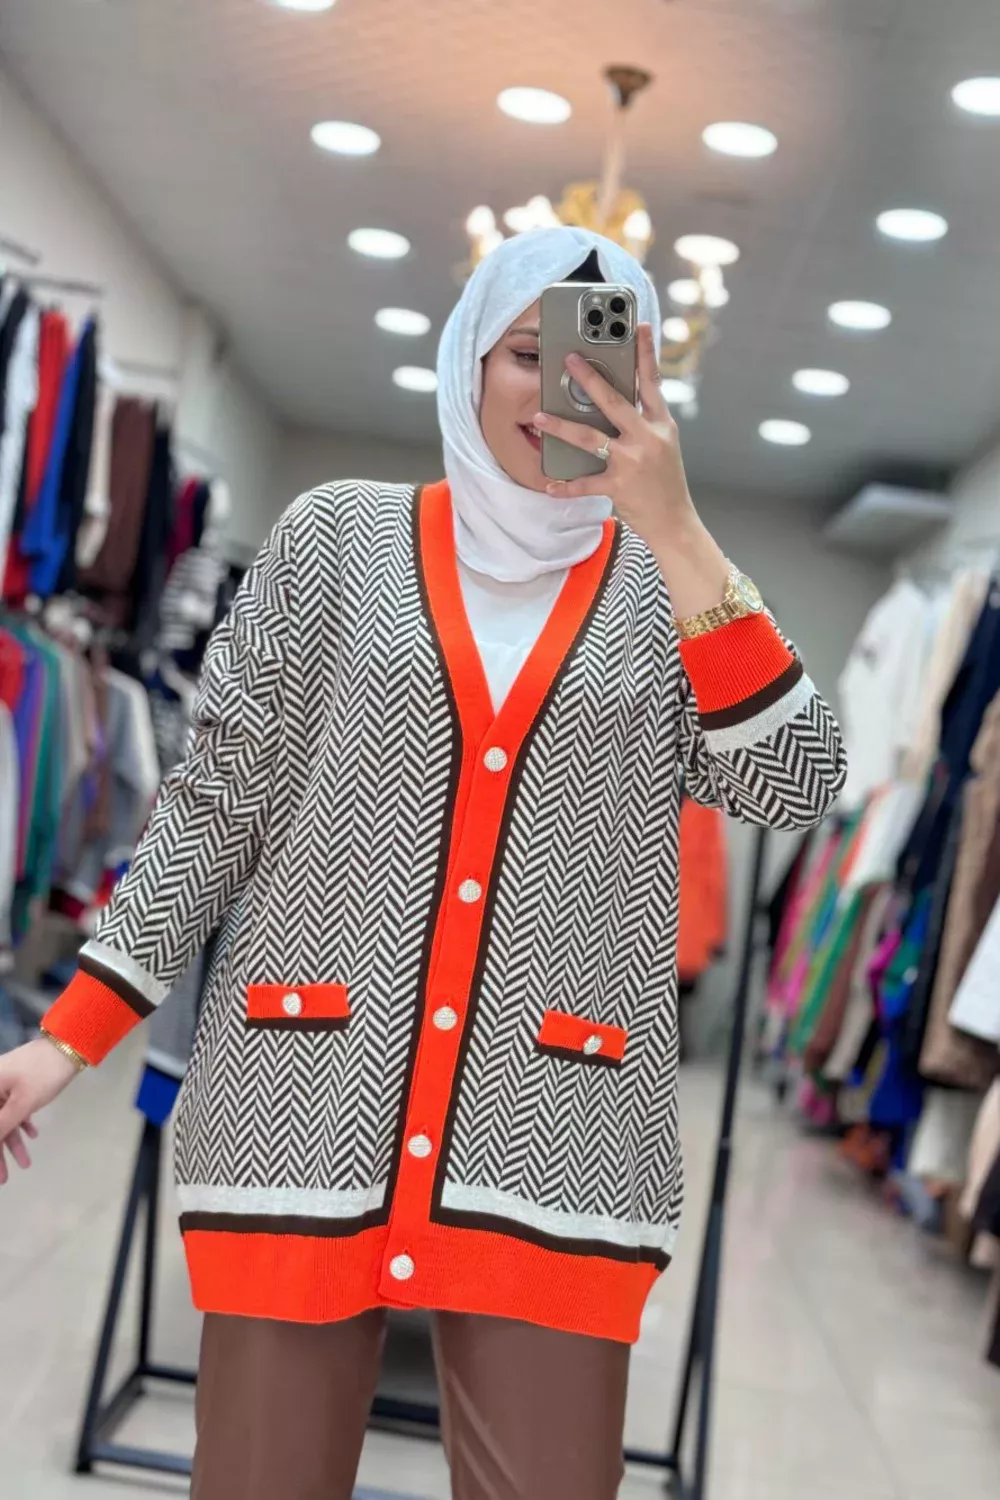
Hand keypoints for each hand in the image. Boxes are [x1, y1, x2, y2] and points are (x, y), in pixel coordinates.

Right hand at [0, 1039, 78, 1185]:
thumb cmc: (42, 1074)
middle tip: (5, 1178)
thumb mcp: (21, 1104)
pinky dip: (22, 1122)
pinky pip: (15, 1107)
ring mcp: (4, 1084)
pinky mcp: (18, 1083)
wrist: (68, 1046)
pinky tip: (33, 1135)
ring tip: (26, 1164)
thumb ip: (0, 1126)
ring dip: (14, 1141)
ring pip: (4, 1118)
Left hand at [534, 325, 729, 616]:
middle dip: (590, 378)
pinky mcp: (619, 487)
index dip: (646, 352)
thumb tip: (614, 402)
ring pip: (591, 438)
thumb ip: (644, 423)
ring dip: (561, 427)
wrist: (676, 522)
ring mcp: (633, 462)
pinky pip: (585, 483)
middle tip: (570, 359)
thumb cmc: (666, 483)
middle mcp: (648, 439)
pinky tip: (549, 483)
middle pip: (615, 401)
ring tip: (539, 416)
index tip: (637, 325)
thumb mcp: (664, 446)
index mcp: (662, 425)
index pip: (653, 382)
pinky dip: (566, 485)